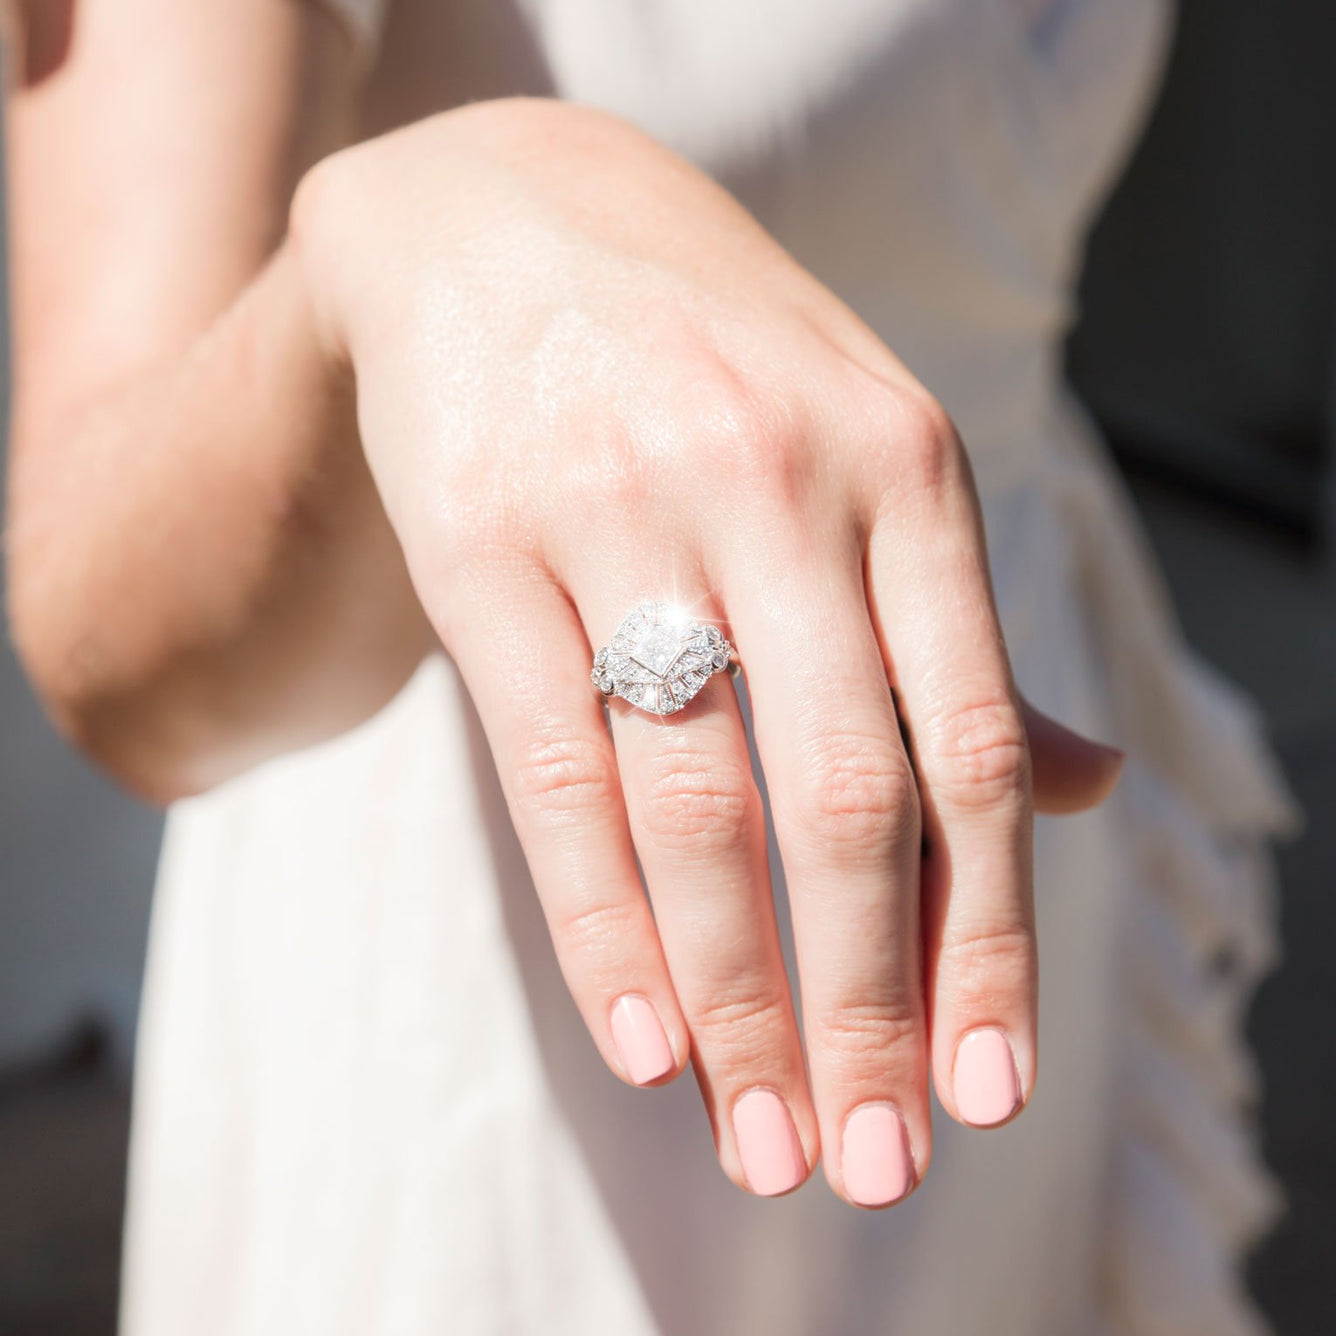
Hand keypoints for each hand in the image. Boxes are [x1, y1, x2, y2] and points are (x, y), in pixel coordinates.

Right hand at [294, 99, 1121, 1205]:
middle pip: (847, 804)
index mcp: (904, 466)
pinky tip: (646, 1043)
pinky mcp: (482, 541)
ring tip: (769, 1136)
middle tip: (880, 1159)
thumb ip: (955, 631)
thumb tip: (1081, 793)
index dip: (989, 939)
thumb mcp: (866, 457)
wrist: (501, 222)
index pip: (973, 749)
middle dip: (869, 1008)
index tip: (991, 1090)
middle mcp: (774, 483)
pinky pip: (559, 768)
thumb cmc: (712, 369)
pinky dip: (608, 925)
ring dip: (744, 1002)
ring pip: (701, 808)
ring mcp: (620, 508)